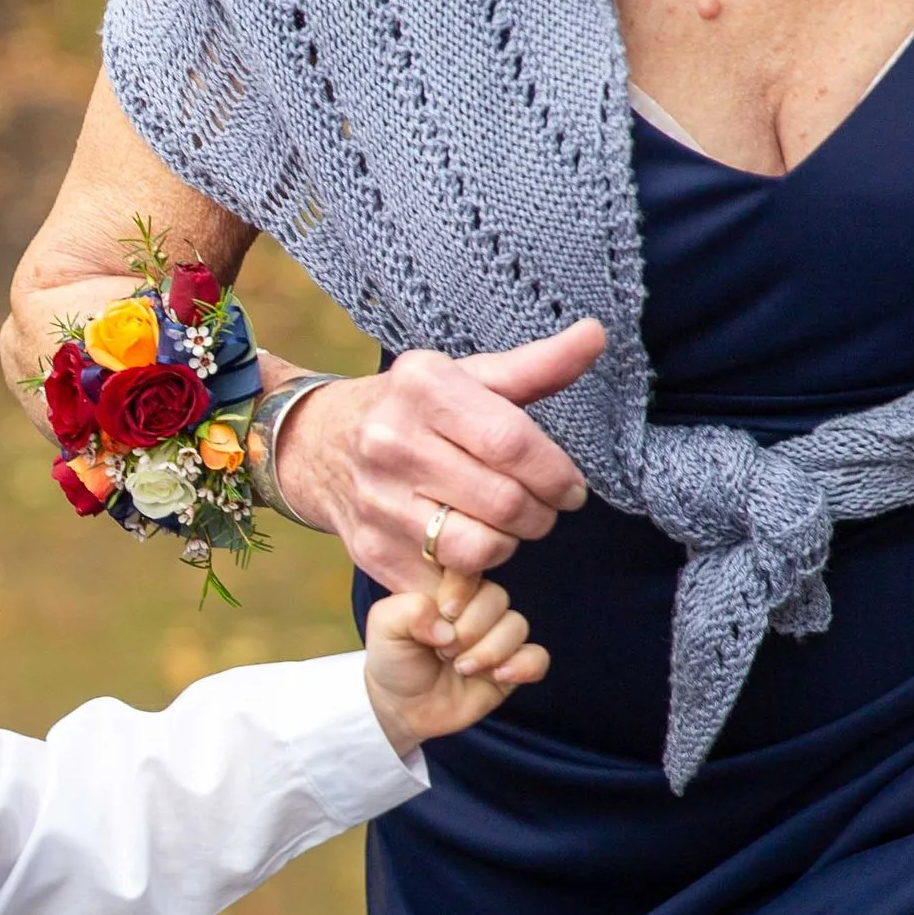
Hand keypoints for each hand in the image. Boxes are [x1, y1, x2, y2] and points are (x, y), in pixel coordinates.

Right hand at [270, 320, 606, 587]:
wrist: (316, 445)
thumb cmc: (410, 409)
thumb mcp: (465, 377)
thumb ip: (536, 366)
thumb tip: (596, 335)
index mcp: (422, 387)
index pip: (513, 442)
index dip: (556, 474)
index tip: (570, 488)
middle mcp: (391, 441)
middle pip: (504, 501)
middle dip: (541, 514)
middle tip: (543, 510)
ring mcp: (376, 501)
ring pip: (479, 548)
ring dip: (510, 544)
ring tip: (506, 526)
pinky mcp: (370, 550)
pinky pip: (448, 579)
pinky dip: (472, 571)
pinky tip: (468, 546)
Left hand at [364, 576, 548, 749]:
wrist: (402, 707)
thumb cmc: (394, 659)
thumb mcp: (384, 627)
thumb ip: (407, 610)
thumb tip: (445, 624)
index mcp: (450, 589)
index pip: (471, 569)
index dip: (463, 589)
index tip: (446, 611)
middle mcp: (478, 608)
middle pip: (497, 597)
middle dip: (470, 628)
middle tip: (444, 650)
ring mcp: (497, 637)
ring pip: (517, 626)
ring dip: (489, 650)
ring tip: (461, 668)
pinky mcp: (512, 666)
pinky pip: (537, 657)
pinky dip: (522, 666)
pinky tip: (497, 676)